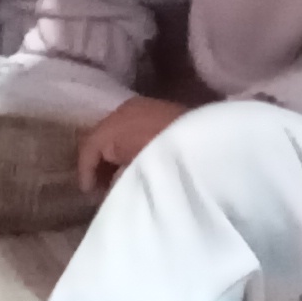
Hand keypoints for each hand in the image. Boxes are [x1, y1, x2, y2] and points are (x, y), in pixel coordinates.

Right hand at [77, 93, 192, 193]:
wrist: (216, 146)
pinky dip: (133, 144)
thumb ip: (116, 179)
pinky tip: (140, 161)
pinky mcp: (165, 110)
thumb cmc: (167, 162)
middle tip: (102, 187)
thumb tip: (111, 184)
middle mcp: (126, 109)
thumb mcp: (135, 175)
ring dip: (117, 153)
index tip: (89, 194)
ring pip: (120, 130)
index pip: (89, 146)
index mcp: (115, 123)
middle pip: (102, 136)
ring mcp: (147, 106)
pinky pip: (137, 128)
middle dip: (100, 162)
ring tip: (122, 177)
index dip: (85, 172)